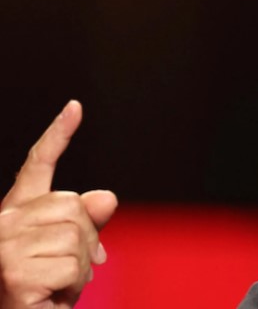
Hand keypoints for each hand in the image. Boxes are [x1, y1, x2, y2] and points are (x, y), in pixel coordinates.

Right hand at [0, 101, 117, 307]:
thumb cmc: (45, 293)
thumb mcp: (71, 254)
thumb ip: (87, 223)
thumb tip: (107, 197)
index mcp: (19, 213)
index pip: (38, 165)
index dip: (58, 135)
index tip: (76, 108)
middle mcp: (6, 223)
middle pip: (73, 205)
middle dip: (85, 240)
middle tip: (66, 271)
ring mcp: (5, 244)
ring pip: (77, 236)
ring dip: (80, 267)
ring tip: (56, 286)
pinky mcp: (13, 269)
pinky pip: (73, 266)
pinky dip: (73, 286)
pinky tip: (51, 297)